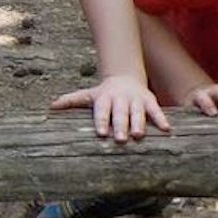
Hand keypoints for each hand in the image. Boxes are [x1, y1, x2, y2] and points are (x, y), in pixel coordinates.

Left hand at [48, 73, 167, 143]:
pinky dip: (161, 119)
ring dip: (138, 123)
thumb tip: (51, 106)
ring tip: (138, 135)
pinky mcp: (149, 100)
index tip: (102, 133)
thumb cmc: (103, 94)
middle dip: (120, 125)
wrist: (125, 77)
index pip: (102, 110)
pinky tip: (166, 129)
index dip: (102, 121)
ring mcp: (135, 99)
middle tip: (120, 139)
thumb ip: (71, 100)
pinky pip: (156, 110)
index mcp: (104, 98)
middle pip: (120, 113)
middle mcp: (120, 98)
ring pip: (137, 112)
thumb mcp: (88, 94)